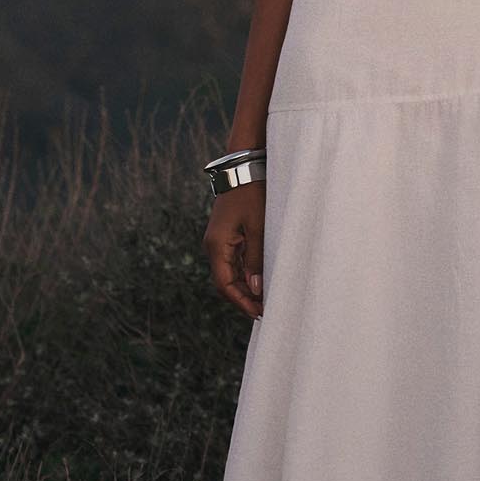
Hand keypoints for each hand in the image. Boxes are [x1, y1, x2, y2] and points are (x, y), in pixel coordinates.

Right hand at [205, 182, 264, 318]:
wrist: (245, 167)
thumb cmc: (252, 194)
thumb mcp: (259, 227)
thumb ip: (256, 259)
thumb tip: (256, 288)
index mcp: (217, 245)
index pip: (224, 284)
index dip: (240, 301)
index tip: (258, 313)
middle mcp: (214, 245)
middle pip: (226, 281)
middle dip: (244, 297)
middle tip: (265, 309)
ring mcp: (220, 240)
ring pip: (230, 272)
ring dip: (245, 287)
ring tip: (265, 299)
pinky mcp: (228, 235)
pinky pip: (234, 260)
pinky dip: (246, 273)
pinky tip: (260, 279)